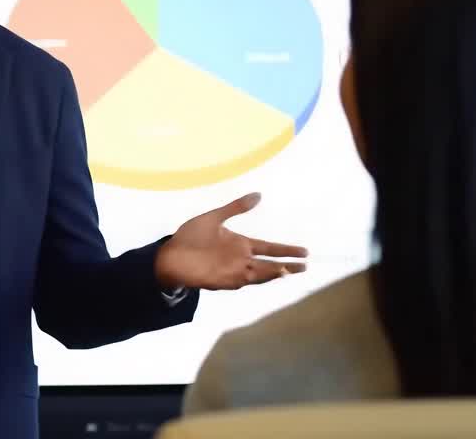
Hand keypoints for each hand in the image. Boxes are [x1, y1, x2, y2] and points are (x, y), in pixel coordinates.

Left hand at [154, 193, 306, 290]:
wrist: (170, 254)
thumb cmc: (189, 237)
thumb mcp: (214, 218)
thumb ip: (236, 207)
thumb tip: (258, 195)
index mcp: (240, 244)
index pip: (268, 248)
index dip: (286, 250)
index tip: (304, 251)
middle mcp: (240, 259)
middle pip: (270, 263)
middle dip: (287, 265)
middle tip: (306, 265)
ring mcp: (234, 270)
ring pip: (261, 273)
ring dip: (275, 272)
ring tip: (291, 269)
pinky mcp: (225, 280)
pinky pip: (246, 280)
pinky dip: (259, 278)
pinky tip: (269, 275)